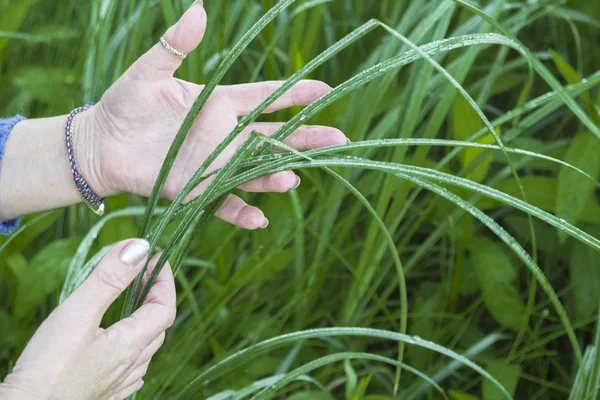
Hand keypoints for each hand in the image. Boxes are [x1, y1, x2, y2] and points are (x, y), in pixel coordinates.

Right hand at [0, 240, 174, 399]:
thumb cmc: (48, 368)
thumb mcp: (78, 313)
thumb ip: (109, 279)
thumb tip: (137, 248)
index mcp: (130, 345)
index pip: (165, 307)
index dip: (164, 280)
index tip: (154, 259)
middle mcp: (130, 367)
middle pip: (158, 327)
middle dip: (155, 296)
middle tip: (141, 275)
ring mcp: (117, 384)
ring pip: (145, 349)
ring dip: (145, 321)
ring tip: (132, 304)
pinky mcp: (102, 394)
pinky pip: (131, 370)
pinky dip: (133, 349)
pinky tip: (120, 348)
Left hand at [79, 1, 347, 229]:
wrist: (100, 144)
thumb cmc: (124, 103)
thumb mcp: (147, 72)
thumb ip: (174, 45)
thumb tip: (198, 10)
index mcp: (219, 104)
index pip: (265, 97)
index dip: (295, 94)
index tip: (325, 89)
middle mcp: (224, 136)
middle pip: (273, 137)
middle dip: (306, 138)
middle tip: (339, 140)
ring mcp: (213, 165)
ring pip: (255, 171)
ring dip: (275, 176)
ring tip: (292, 178)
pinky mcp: (196, 190)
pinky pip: (223, 203)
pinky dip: (240, 212)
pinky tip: (259, 219)